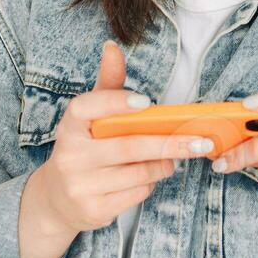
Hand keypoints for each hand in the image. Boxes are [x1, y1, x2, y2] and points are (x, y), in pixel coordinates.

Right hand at [25, 40, 215, 237]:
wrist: (57, 199)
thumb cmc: (84, 148)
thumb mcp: (90, 117)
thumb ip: (107, 85)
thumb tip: (113, 47)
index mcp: (70, 125)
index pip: (88, 107)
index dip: (117, 102)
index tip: (147, 102)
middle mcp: (70, 155)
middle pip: (129, 146)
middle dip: (169, 143)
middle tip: (200, 141)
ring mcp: (80, 185)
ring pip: (139, 173)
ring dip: (164, 164)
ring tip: (173, 158)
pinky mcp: (93, 210)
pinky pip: (136, 194)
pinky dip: (151, 184)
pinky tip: (149, 177)